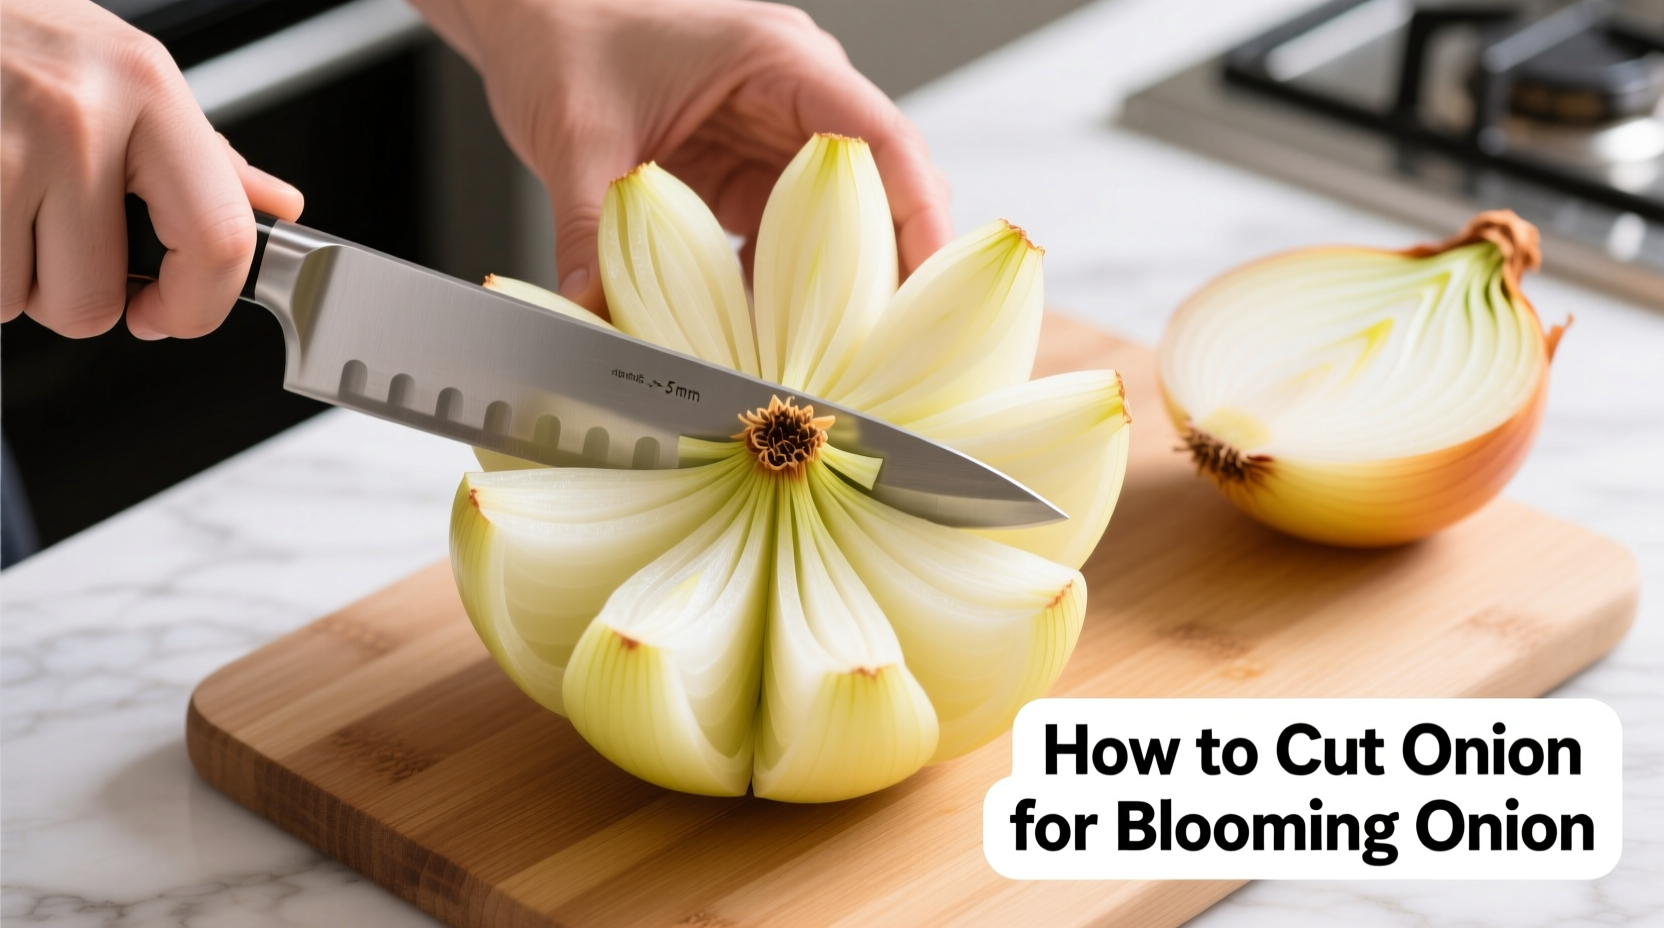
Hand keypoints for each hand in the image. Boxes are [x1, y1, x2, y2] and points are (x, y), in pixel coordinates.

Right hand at [1, 0, 303, 338]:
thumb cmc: (16, 40)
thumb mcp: (123, 73)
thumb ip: (203, 153)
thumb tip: (275, 207)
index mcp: (148, 90)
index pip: (218, 239)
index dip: (197, 306)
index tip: (168, 314)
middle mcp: (78, 118)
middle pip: (97, 299)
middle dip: (76, 295)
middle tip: (61, 241)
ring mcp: (2, 148)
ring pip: (22, 301)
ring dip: (15, 279)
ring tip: (12, 210)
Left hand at [411, 0, 952, 317]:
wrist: (535, 19)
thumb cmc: (566, 37)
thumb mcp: (576, 135)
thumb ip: (592, 227)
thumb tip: (596, 309)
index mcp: (778, 61)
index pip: (879, 140)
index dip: (918, 215)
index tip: (933, 288)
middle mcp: (796, 96)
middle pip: (882, 188)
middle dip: (892, 268)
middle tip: (889, 347)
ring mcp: (777, 138)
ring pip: (842, 223)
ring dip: (840, 289)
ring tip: (836, 357)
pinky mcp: (750, 175)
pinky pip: (790, 241)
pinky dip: (785, 290)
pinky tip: (769, 340)